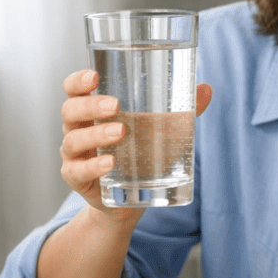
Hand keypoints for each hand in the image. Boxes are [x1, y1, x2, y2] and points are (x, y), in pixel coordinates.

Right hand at [58, 70, 211, 219]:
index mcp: (93, 112)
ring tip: (120, 132)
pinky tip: (110, 163)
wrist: (131, 200)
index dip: (78, 81)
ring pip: (73, 141)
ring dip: (96, 135)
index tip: (94, 76)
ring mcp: (75, 156)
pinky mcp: (79, 180)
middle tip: (115, 106)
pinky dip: (93, 166)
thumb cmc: (142, 155)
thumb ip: (181, 111)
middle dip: (90, 105)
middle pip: (70, 110)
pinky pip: (77, 172)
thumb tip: (206, 88)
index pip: (74, 90)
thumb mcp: (161, 131)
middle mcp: (78, 130)